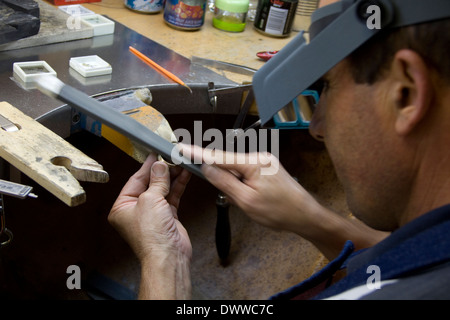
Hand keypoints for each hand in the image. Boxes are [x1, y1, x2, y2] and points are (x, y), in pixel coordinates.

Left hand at [108, 153, 191, 265]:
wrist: (168, 255)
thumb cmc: (151, 236)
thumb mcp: (150, 200)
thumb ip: (157, 181)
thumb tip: (159, 166)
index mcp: (122, 207)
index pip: (134, 180)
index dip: (147, 167)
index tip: (156, 154)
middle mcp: (136, 210)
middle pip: (149, 184)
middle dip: (161, 171)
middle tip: (171, 158)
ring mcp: (152, 214)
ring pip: (162, 189)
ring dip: (172, 177)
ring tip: (181, 163)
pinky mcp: (167, 217)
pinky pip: (172, 197)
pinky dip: (178, 186)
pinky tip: (184, 175)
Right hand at [180, 145, 320, 233]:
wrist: (305, 214)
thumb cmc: (279, 211)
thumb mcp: (246, 201)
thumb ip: (225, 182)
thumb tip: (207, 168)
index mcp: (253, 162)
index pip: (219, 156)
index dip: (198, 153)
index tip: (182, 148)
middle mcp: (258, 156)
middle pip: (227, 161)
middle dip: (218, 174)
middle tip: (222, 190)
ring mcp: (264, 161)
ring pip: (236, 168)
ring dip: (231, 181)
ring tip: (246, 200)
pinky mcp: (266, 167)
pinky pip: (245, 171)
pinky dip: (240, 181)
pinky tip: (248, 195)